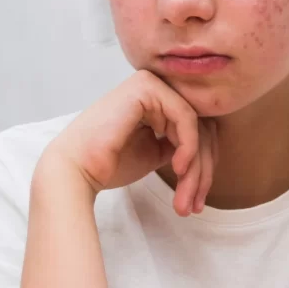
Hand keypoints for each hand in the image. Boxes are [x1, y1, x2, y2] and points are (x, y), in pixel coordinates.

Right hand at [39, 70, 217, 215]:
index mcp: (152, 100)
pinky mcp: (145, 88)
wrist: (77, 169)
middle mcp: (151, 86)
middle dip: (202, 170)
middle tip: (193, 204)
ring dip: (197, 167)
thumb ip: (179, 142)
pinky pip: (186, 117)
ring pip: (196, 124)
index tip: (195, 197)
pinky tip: (179, 168)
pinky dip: (189, 146)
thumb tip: (211, 146)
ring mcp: (148, 83)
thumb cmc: (108, 163)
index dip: (203, 163)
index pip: (195, 127)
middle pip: (199, 126)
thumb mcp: (156, 152)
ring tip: (186, 197)